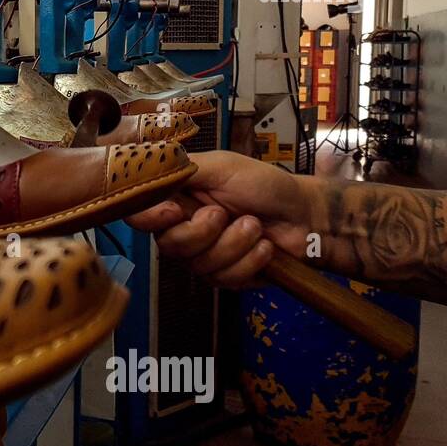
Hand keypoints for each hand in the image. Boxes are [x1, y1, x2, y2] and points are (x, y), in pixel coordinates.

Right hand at [126, 151, 314, 287]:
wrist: (305, 214)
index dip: (151, 219)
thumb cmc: (264, 184)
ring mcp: (204, 256)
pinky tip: (266, 248)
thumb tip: (146, 169)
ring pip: (200, 265)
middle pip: (170, 246)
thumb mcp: (221, 166)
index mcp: (177, 200)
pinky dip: (250, 261)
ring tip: (256, 227)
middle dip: (204, 232)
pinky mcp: (226, 277)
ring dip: (235, 244)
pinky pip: (224, 279)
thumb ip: (182, 168)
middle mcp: (184, 229)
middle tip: (227, 214)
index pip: (141, 215)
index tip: (174, 212)